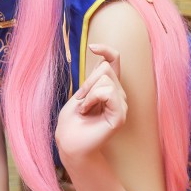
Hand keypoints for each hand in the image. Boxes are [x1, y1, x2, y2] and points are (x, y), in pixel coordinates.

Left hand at [56, 44, 128, 161]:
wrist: (69, 142)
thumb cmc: (72, 120)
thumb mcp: (81, 92)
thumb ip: (94, 78)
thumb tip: (103, 60)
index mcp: (109, 88)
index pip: (114, 61)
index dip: (106, 50)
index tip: (92, 47)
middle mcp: (118, 94)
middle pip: (105, 68)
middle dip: (87, 82)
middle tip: (80, 101)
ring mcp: (121, 105)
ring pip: (105, 80)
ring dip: (87, 93)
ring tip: (84, 109)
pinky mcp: (120, 115)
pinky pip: (107, 92)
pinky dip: (91, 99)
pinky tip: (87, 111)